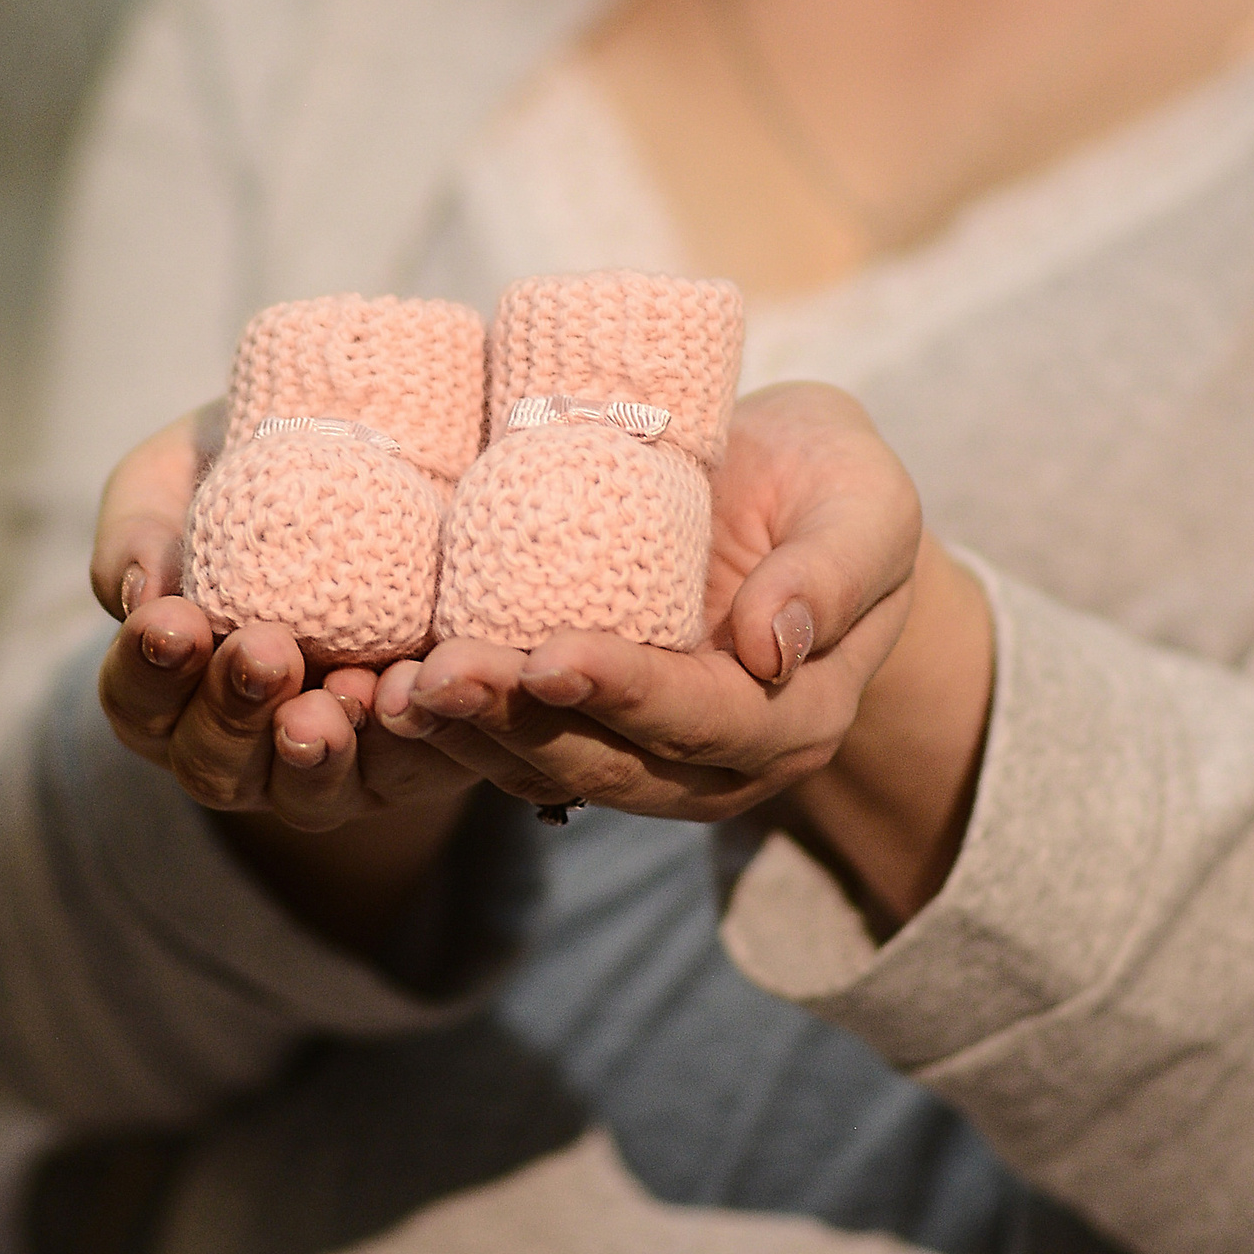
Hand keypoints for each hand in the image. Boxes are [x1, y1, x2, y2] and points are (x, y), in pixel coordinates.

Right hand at [89, 413, 473, 839]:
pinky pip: (404, 771)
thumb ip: (140, 529)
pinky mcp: (408, 760)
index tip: (172, 620)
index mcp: (170, 682)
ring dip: (317, 750)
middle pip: (212, 765)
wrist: (385, 457)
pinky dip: (407, 740)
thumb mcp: (179, 474)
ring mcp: (320, 763)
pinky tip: (409, 692)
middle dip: (235, 713)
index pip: (136, 700)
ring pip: (305, 793)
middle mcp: (234, 741)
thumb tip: (141, 595)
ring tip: (339, 695)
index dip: (147, 671)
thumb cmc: (254, 470)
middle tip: (265, 652)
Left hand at [372, 381, 994, 919]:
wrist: (790, 494)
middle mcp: (716, 761)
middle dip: (519, 725)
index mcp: (794, 716)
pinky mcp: (585, 727)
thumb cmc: (835, 485)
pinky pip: (517, 742)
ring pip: (550, 768)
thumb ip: (835, 569)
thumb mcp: (869, 503)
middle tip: (436, 677)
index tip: (551, 655)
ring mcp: (646, 756)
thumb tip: (773, 646)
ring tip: (390, 693)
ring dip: (468, 738)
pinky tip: (385, 690)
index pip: (706, 720)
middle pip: (612, 763)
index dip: (628, 695)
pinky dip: (452, 726)